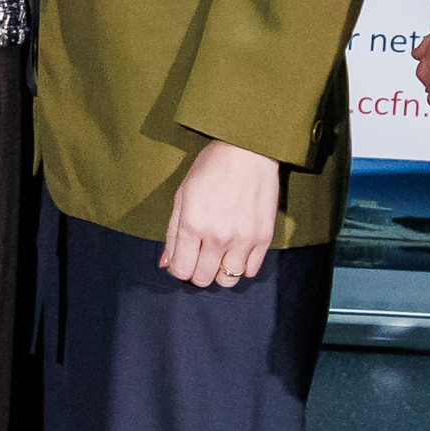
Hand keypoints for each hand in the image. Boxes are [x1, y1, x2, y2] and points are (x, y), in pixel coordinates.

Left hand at [158, 137, 282, 292]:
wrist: (248, 151)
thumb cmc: (211, 168)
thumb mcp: (182, 195)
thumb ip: (173, 232)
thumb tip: (165, 263)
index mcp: (192, 225)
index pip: (181, 270)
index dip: (178, 268)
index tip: (183, 259)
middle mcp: (217, 237)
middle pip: (203, 279)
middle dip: (197, 272)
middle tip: (200, 257)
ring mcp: (242, 239)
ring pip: (227, 280)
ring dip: (220, 272)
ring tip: (219, 255)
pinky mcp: (263, 238)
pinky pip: (251, 270)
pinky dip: (242, 266)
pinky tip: (237, 251)